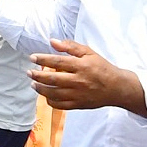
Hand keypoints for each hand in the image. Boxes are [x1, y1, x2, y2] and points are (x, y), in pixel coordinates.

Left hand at [28, 40, 143, 113]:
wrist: (117, 87)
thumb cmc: (102, 68)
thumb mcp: (89, 53)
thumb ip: (71, 47)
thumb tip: (53, 41)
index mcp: (81, 66)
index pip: (57, 62)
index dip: (43, 59)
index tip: (32, 58)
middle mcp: (78, 81)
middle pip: (52, 79)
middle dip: (37, 75)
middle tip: (29, 72)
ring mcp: (78, 94)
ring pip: (54, 93)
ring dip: (40, 88)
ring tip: (33, 84)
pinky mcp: (78, 104)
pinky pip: (60, 105)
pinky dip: (50, 100)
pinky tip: (46, 95)